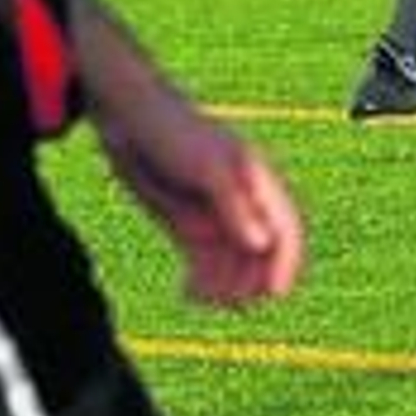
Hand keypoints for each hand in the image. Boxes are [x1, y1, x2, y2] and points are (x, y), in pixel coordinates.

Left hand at [96, 86, 304, 305]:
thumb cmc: (174, 133)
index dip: (287, 262)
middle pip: (261, 256)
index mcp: (257, 182)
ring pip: (233, 267)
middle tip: (224, 298)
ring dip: (224, 288)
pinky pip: (206, 267)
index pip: (286, 229)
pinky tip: (187, 291)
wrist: (129, 118)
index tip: (274, 294)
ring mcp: (214, 217)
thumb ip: (235, 205)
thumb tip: (263, 244)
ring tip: (198, 293)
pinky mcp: (189, 228)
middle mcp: (240, 204)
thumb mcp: (207, 168)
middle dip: (249, 280)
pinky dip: (203, 284)